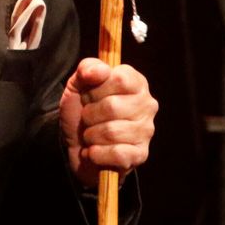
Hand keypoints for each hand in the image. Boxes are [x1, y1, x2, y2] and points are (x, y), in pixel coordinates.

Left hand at [58, 57, 157, 186]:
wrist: (77, 145)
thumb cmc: (82, 111)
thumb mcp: (78, 84)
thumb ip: (87, 69)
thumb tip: (100, 71)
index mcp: (136, 83)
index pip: (120, 79)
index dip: (96, 89)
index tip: (88, 96)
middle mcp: (147, 105)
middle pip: (113, 106)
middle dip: (89, 114)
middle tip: (87, 118)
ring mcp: (146, 131)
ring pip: (112, 132)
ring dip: (91, 135)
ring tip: (90, 135)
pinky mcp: (141, 155)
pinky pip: (117, 153)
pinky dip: (96, 154)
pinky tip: (94, 151)